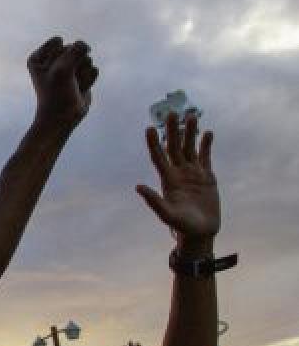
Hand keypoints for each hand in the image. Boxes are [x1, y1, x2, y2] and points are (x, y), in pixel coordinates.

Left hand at [28, 36, 98, 129]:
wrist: (62, 118)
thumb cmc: (56, 95)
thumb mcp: (62, 69)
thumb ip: (76, 50)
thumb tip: (86, 46)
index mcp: (39, 57)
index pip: (59, 43)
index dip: (60, 59)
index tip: (52, 74)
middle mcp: (53, 60)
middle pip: (74, 49)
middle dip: (73, 67)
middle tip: (64, 82)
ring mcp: (69, 67)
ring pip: (86, 59)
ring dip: (82, 75)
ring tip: (72, 86)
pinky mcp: (81, 75)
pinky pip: (93, 69)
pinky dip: (88, 80)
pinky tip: (79, 90)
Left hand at [136, 112, 218, 242]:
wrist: (200, 232)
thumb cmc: (181, 226)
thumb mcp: (167, 214)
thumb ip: (153, 201)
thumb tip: (137, 187)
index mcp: (167, 180)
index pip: (158, 157)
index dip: (154, 143)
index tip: (149, 129)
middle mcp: (178, 173)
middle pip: (174, 147)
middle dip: (173, 131)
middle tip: (171, 113)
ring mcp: (193, 173)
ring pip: (190, 148)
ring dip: (190, 133)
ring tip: (191, 116)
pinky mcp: (207, 177)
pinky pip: (205, 157)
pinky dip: (206, 144)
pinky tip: (208, 132)